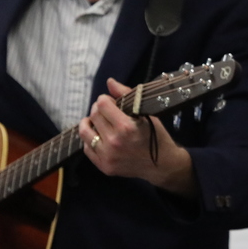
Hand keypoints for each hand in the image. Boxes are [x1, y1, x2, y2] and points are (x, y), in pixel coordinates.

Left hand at [80, 78, 197, 196]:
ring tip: (96, 121)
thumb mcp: (147, 114)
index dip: (106, 99)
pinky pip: (87, 148)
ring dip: (89, 123)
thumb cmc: (157, 136)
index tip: (112, 102)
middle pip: (93, 115)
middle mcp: (114, 141)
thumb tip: (110, 82)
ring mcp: (107, 156)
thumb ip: (127, 96)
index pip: (103, 104)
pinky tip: (99, 136)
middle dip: (98, 109)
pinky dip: (90, 139)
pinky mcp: (104, 166)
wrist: (162, 165)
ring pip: (85, 132)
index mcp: (126, 127)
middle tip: (106, 111)